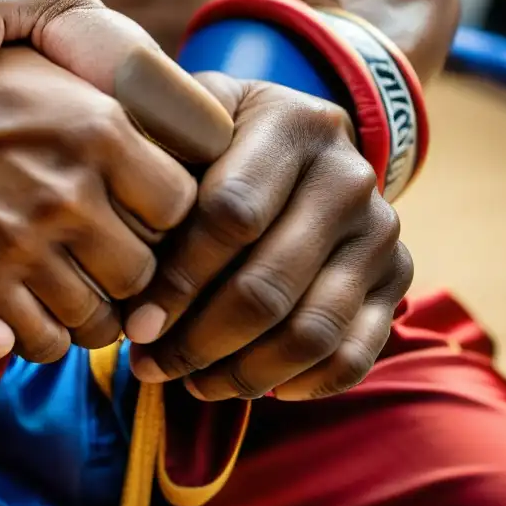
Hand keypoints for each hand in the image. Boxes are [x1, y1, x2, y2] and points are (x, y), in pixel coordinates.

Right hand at [0, 0, 232, 364]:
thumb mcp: (60, 51)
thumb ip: (129, 75)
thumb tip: (195, 118)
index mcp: (101, 128)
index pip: (181, 206)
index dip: (167, 216)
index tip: (145, 212)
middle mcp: (68, 190)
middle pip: (144, 272)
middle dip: (136, 271)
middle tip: (114, 257)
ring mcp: (23, 241)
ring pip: (100, 318)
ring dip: (98, 312)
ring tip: (84, 288)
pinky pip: (44, 341)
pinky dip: (52, 338)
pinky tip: (47, 310)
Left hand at [123, 74, 412, 400]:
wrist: (303, 140)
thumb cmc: (222, 136)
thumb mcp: (189, 117)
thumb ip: (152, 148)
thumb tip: (108, 219)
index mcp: (293, 124)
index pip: (231, 216)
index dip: (176, 280)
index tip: (133, 324)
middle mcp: (349, 175)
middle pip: (268, 286)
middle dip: (199, 341)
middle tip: (150, 366)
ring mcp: (380, 229)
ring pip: (311, 331)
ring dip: (243, 374)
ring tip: (191, 383)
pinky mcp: (397, 275)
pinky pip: (355, 353)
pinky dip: (303, 384)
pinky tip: (254, 388)